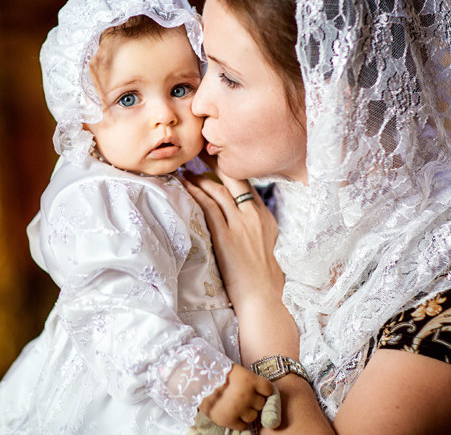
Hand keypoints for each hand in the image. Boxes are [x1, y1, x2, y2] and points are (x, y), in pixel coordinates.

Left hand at [182, 156, 281, 312]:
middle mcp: (255, 216)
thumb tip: (240, 223)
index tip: (216, 159)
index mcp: (266, 217)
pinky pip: (208, 207)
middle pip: (234, 179)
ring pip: (218, 190)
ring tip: (186, 169)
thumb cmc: (262, 279)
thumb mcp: (266, 247)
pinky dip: (195, 193)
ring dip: (199, 177)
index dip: (230, 170)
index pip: (246, 185)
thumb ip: (255, 230)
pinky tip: (184, 185)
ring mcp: (241, 225)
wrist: (262, 298)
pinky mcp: (226, 236)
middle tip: (199, 152)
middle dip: (215, 162)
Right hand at [190, 379, 280, 434]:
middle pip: (261, 403)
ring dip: (247, 412)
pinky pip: (243, 426)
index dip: (263, 390)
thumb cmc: (217, 373)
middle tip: (243, 396)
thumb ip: (250, 382)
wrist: (196, 380)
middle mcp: (246, 395)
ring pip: (253, 416)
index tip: (258, 390)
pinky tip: (233, 413)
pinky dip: (239, 422)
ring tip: (236, 405)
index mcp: (249, 380)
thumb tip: (262, 394)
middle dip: (254, 401)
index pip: (268, 389)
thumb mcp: (237, 371)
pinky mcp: (228, 420)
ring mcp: (238, 409)